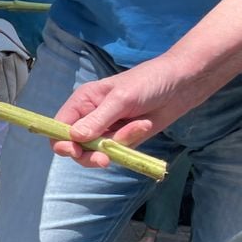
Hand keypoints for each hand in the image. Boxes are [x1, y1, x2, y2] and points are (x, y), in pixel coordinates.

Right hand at [52, 54, 208, 166]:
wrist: (183, 84)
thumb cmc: (149, 81)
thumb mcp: (121, 99)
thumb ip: (97, 120)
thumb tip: (73, 138)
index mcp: (82, 103)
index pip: (58, 128)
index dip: (61, 142)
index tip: (74, 150)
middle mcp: (90, 118)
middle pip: (75, 147)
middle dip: (89, 154)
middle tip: (105, 159)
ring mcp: (107, 130)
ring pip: (97, 152)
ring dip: (117, 145)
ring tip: (138, 128)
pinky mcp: (123, 139)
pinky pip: (118, 151)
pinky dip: (131, 142)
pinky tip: (144, 125)